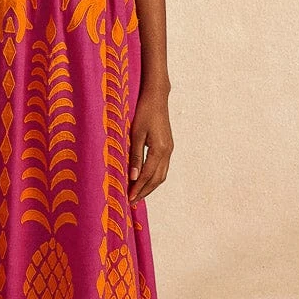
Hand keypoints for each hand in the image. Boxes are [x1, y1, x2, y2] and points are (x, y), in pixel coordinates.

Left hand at [127, 89, 172, 204]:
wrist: (157, 97)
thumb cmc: (144, 112)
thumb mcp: (136, 134)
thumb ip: (135, 156)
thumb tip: (133, 177)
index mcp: (160, 149)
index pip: (147, 175)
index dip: (138, 188)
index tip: (129, 198)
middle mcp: (167, 152)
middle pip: (157, 179)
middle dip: (144, 191)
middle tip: (132, 201)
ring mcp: (169, 149)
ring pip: (161, 175)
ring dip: (150, 186)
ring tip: (138, 194)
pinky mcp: (168, 146)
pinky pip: (162, 168)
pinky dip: (154, 177)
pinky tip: (144, 180)